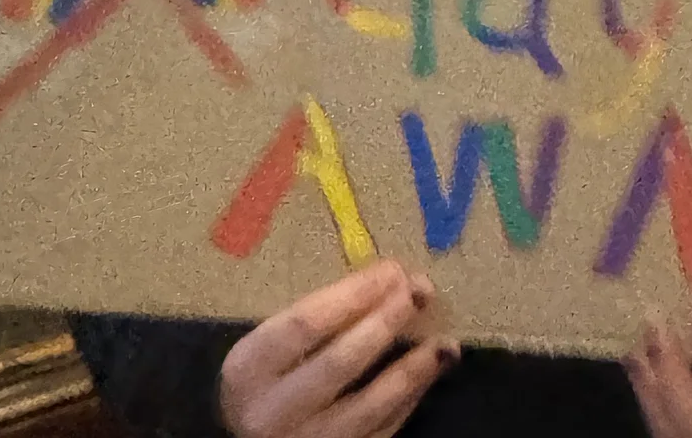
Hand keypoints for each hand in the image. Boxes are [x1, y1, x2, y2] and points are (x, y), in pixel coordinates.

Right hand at [218, 260, 458, 437]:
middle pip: (339, 361)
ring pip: (369, 404)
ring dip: (412, 369)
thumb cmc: (263, 382)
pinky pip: (381, 430)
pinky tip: (427, 374)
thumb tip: (385, 283)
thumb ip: (311, 321)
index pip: (305, 324)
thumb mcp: (267, 349)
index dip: (353, 294)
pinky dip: (407, 400)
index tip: (391, 270)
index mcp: (247, 370)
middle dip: (386, 322)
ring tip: (444, 342)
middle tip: (421, 293)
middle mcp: (271, 412)